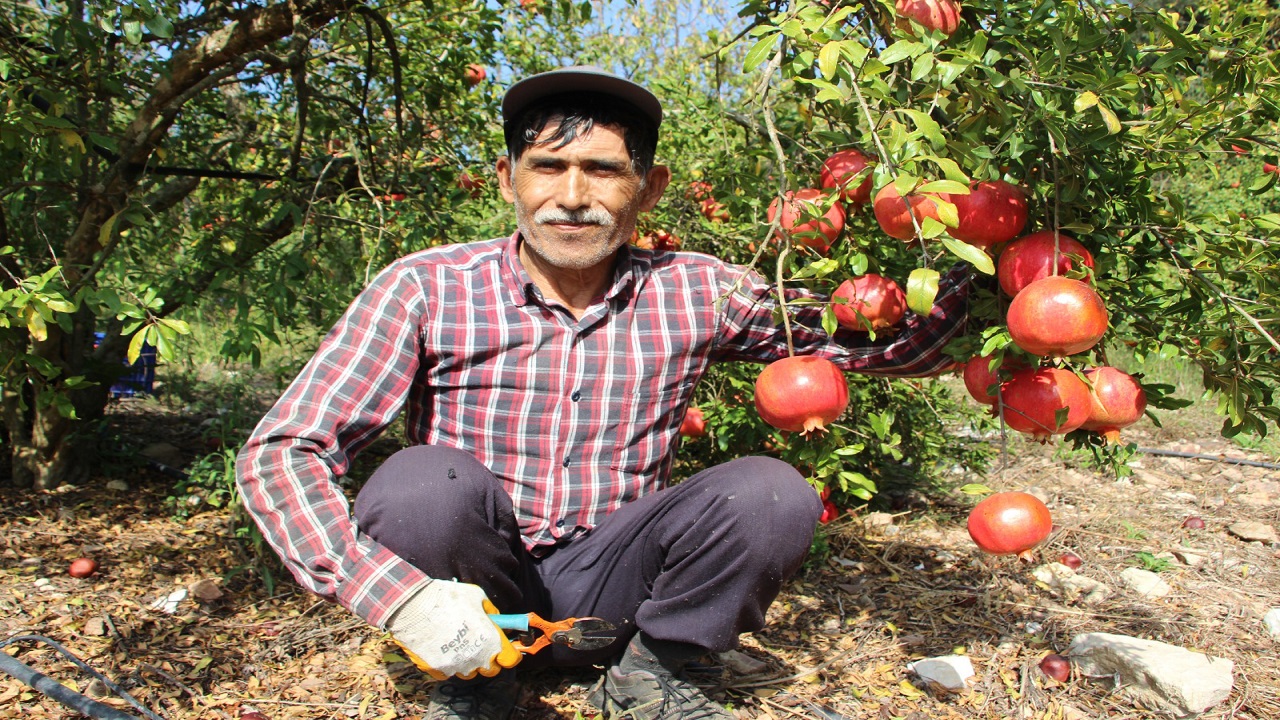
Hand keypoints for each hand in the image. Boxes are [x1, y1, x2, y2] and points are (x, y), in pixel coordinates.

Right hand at [387, 580, 520, 679]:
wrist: (413, 606)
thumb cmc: (447, 598)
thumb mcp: (477, 596)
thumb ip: (491, 611)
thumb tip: (496, 619)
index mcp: (490, 641)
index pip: (511, 660)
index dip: (509, 653)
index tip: (505, 648)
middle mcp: (476, 658)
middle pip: (491, 670)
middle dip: (488, 659)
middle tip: (480, 644)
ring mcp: (456, 667)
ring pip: (469, 673)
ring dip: (468, 662)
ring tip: (457, 644)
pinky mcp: (437, 671)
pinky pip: (448, 673)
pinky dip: (447, 664)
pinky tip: (442, 648)